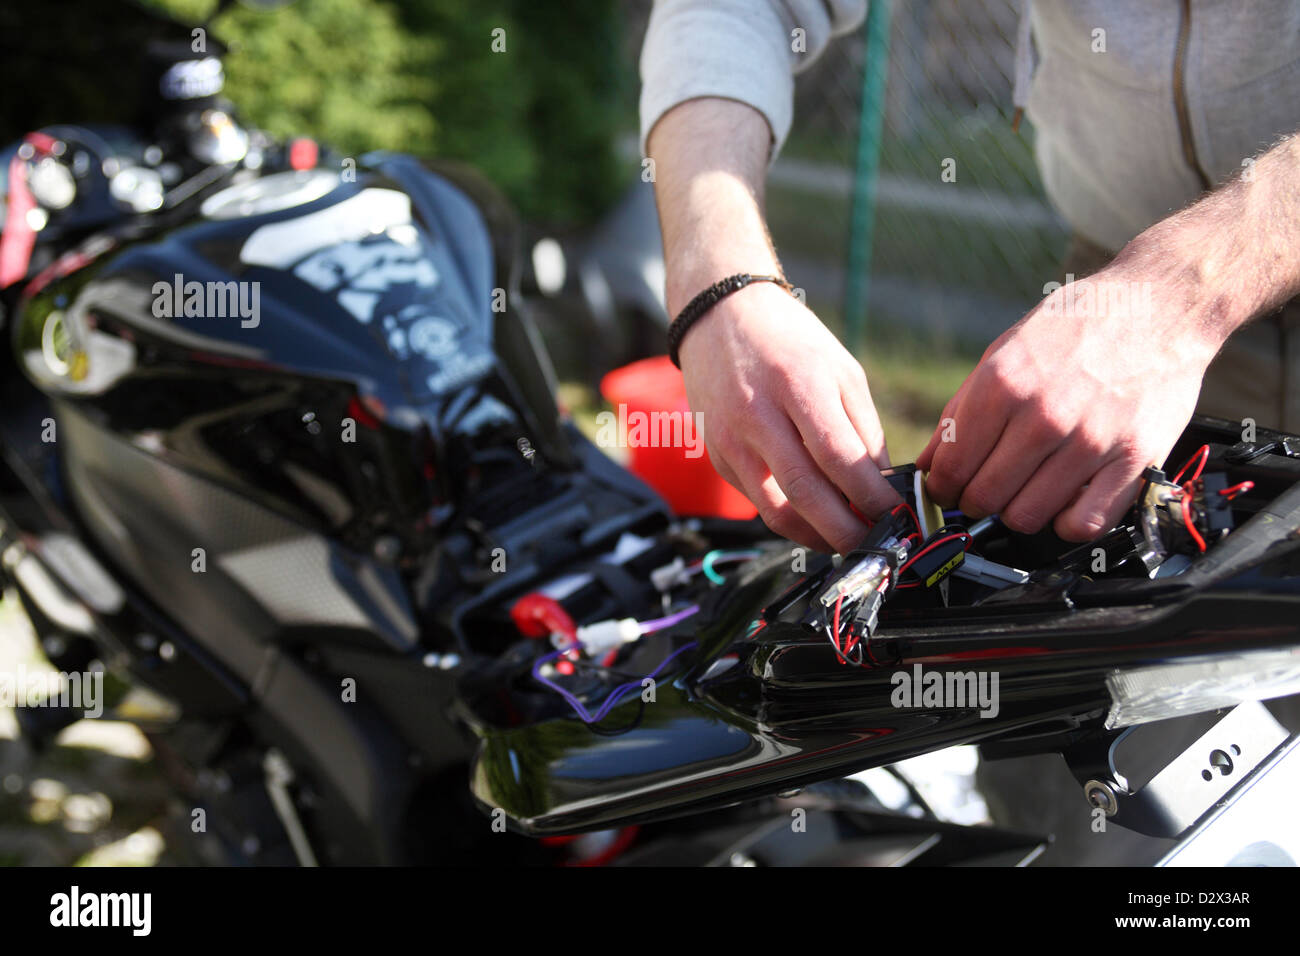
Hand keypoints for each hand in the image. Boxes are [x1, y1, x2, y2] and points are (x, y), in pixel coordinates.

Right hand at [679, 282, 900, 552]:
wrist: (719, 317)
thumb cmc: (788, 339)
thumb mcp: (841, 368)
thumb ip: (864, 428)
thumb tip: (882, 486)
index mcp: (797, 384)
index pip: (840, 458)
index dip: (872, 497)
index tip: (899, 517)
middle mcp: (757, 414)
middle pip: (806, 493)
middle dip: (847, 531)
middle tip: (878, 546)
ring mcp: (730, 439)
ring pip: (775, 511)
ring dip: (817, 537)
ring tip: (848, 543)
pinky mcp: (717, 456)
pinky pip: (757, 501)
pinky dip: (790, 519)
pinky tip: (816, 521)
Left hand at [916, 251, 1221, 540]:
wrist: (1160, 306)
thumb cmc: (1077, 326)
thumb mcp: (1003, 351)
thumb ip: (962, 410)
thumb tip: (928, 462)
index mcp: (1003, 384)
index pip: (951, 468)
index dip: (941, 487)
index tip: (946, 488)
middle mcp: (1044, 416)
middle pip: (984, 498)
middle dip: (974, 501)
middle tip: (984, 490)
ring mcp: (1091, 441)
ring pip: (1027, 517)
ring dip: (1018, 512)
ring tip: (1025, 490)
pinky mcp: (1134, 460)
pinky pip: (1085, 523)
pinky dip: (1067, 523)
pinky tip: (1064, 500)